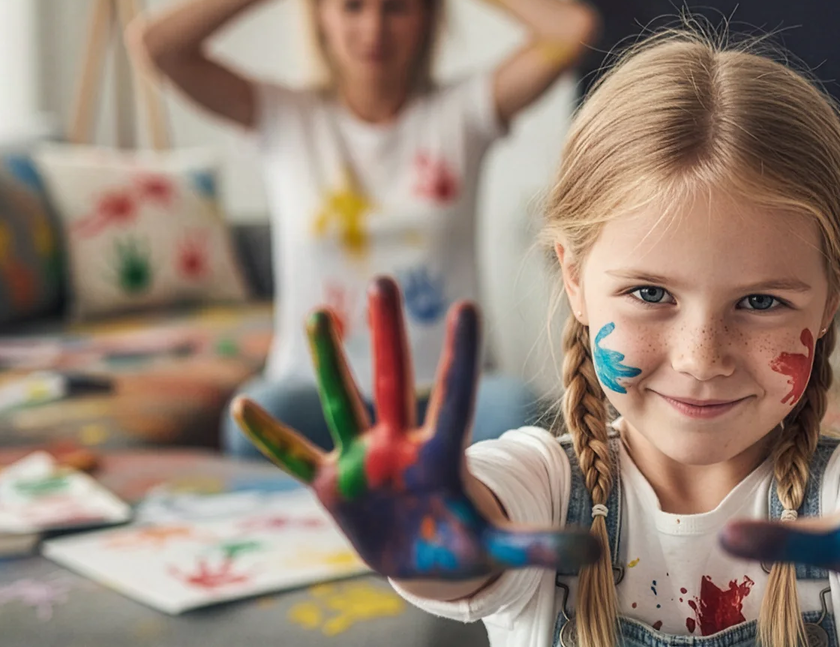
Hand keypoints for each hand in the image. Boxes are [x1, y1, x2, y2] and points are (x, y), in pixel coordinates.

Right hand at [231, 277, 597, 579]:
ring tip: (318, 316)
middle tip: (384, 279)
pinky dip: (269, 436)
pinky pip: (294, 456)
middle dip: (387, 334)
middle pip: (394, 381)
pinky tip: (242, 407)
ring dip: (329, 364)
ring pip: (343, 403)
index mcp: (441, 455)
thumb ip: (538, 546)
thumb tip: (597, 552)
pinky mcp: (331, 484)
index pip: (455, 398)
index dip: (459, 358)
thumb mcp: (496, 545)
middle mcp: (399, 445)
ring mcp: (362, 459)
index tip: (467, 306)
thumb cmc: (458, 541)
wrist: (418, 560)